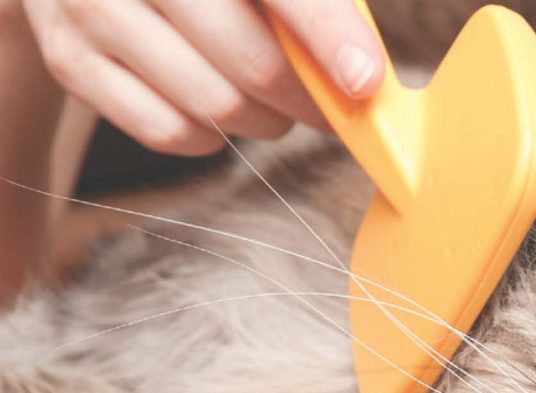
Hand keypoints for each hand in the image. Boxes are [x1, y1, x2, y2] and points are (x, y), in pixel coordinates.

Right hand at [22, 0, 384, 154]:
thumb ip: (308, 0)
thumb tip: (360, 64)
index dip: (330, 38)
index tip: (365, 81)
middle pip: (254, 64)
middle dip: (307, 100)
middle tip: (328, 106)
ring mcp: (92, 8)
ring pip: (216, 106)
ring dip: (265, 121)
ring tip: (275, 104)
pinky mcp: (70, 59)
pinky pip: (167, 131)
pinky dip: (212, 135)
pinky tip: (220, 107)